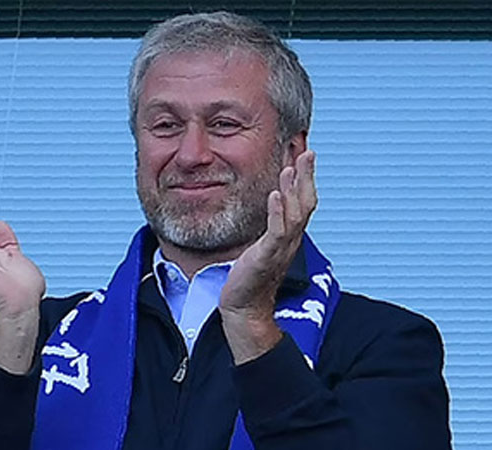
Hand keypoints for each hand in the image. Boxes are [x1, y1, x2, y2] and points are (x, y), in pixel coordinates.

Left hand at [219, 150, 316, 363]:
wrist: (244, 308)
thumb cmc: (250, 276)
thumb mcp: (263, 246)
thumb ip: (270, 227)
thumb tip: (271, 207)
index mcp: (289, 236)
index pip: (303, 202)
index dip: (305, 179)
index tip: (304, 155)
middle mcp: (290, 241)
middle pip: (306, 204)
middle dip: (307, 177)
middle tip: (308, 151)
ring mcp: (280, 249)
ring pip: (295, 215)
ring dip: (294, 190)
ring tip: (292, 167)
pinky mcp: (266, 258)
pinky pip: (276, 232)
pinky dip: (277, 212)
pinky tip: (274, 195)